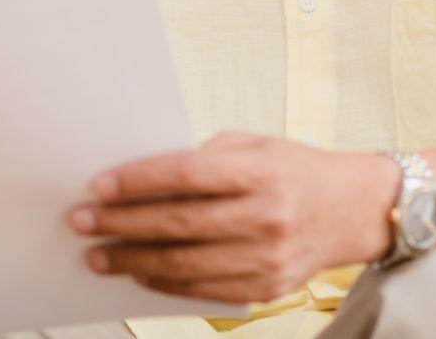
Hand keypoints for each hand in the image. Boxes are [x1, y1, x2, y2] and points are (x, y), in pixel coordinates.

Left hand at [70, 131, 399, 305]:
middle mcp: (267, 216)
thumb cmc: (292, 168)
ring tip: (98, 255)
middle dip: (122, 225)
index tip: (97, 185)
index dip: (137, 181)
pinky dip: (165, 283)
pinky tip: (138, 273)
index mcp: (260, 171)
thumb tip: (138, 177)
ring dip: (134, 261)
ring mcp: (270, 258)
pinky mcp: (269, 288)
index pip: (186, 175)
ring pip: (187, 264)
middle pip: (180, 224)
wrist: (355, 210)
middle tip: (80, 223)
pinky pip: (205, 291)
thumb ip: (203, 158)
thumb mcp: (252, 144)